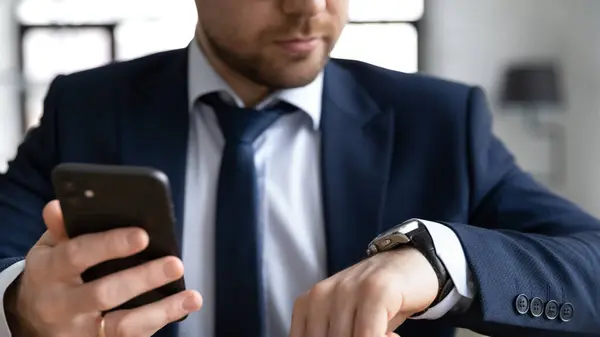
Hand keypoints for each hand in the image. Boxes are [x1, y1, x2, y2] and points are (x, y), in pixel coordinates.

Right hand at [7, 200, 202, 336]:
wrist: (31, 320)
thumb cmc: (53, 274)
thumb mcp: (49, 249)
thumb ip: (60, 229)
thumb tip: (59, 205)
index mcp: (48, 272)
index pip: (77, 255)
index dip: (110, 244)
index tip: (143, 235)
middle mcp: (61, 305)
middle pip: (103, 293)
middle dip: (142, 278)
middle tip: (175, 263)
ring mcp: (79, 331)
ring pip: (121, 326)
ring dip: (160, 311)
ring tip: (191, 296)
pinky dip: (161, 321)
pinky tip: (185, 306)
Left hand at [289, 248, 438, 336]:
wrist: (410, 265)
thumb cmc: (376, 304)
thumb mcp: (344, 324)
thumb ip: (330, 333)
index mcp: (306, 305)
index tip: (350, 335)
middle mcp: (320, 295)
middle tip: (371, 334)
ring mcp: (347, 289)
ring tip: (385, 334)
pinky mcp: (374, 290)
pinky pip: (368, 335)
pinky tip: (393, 335)